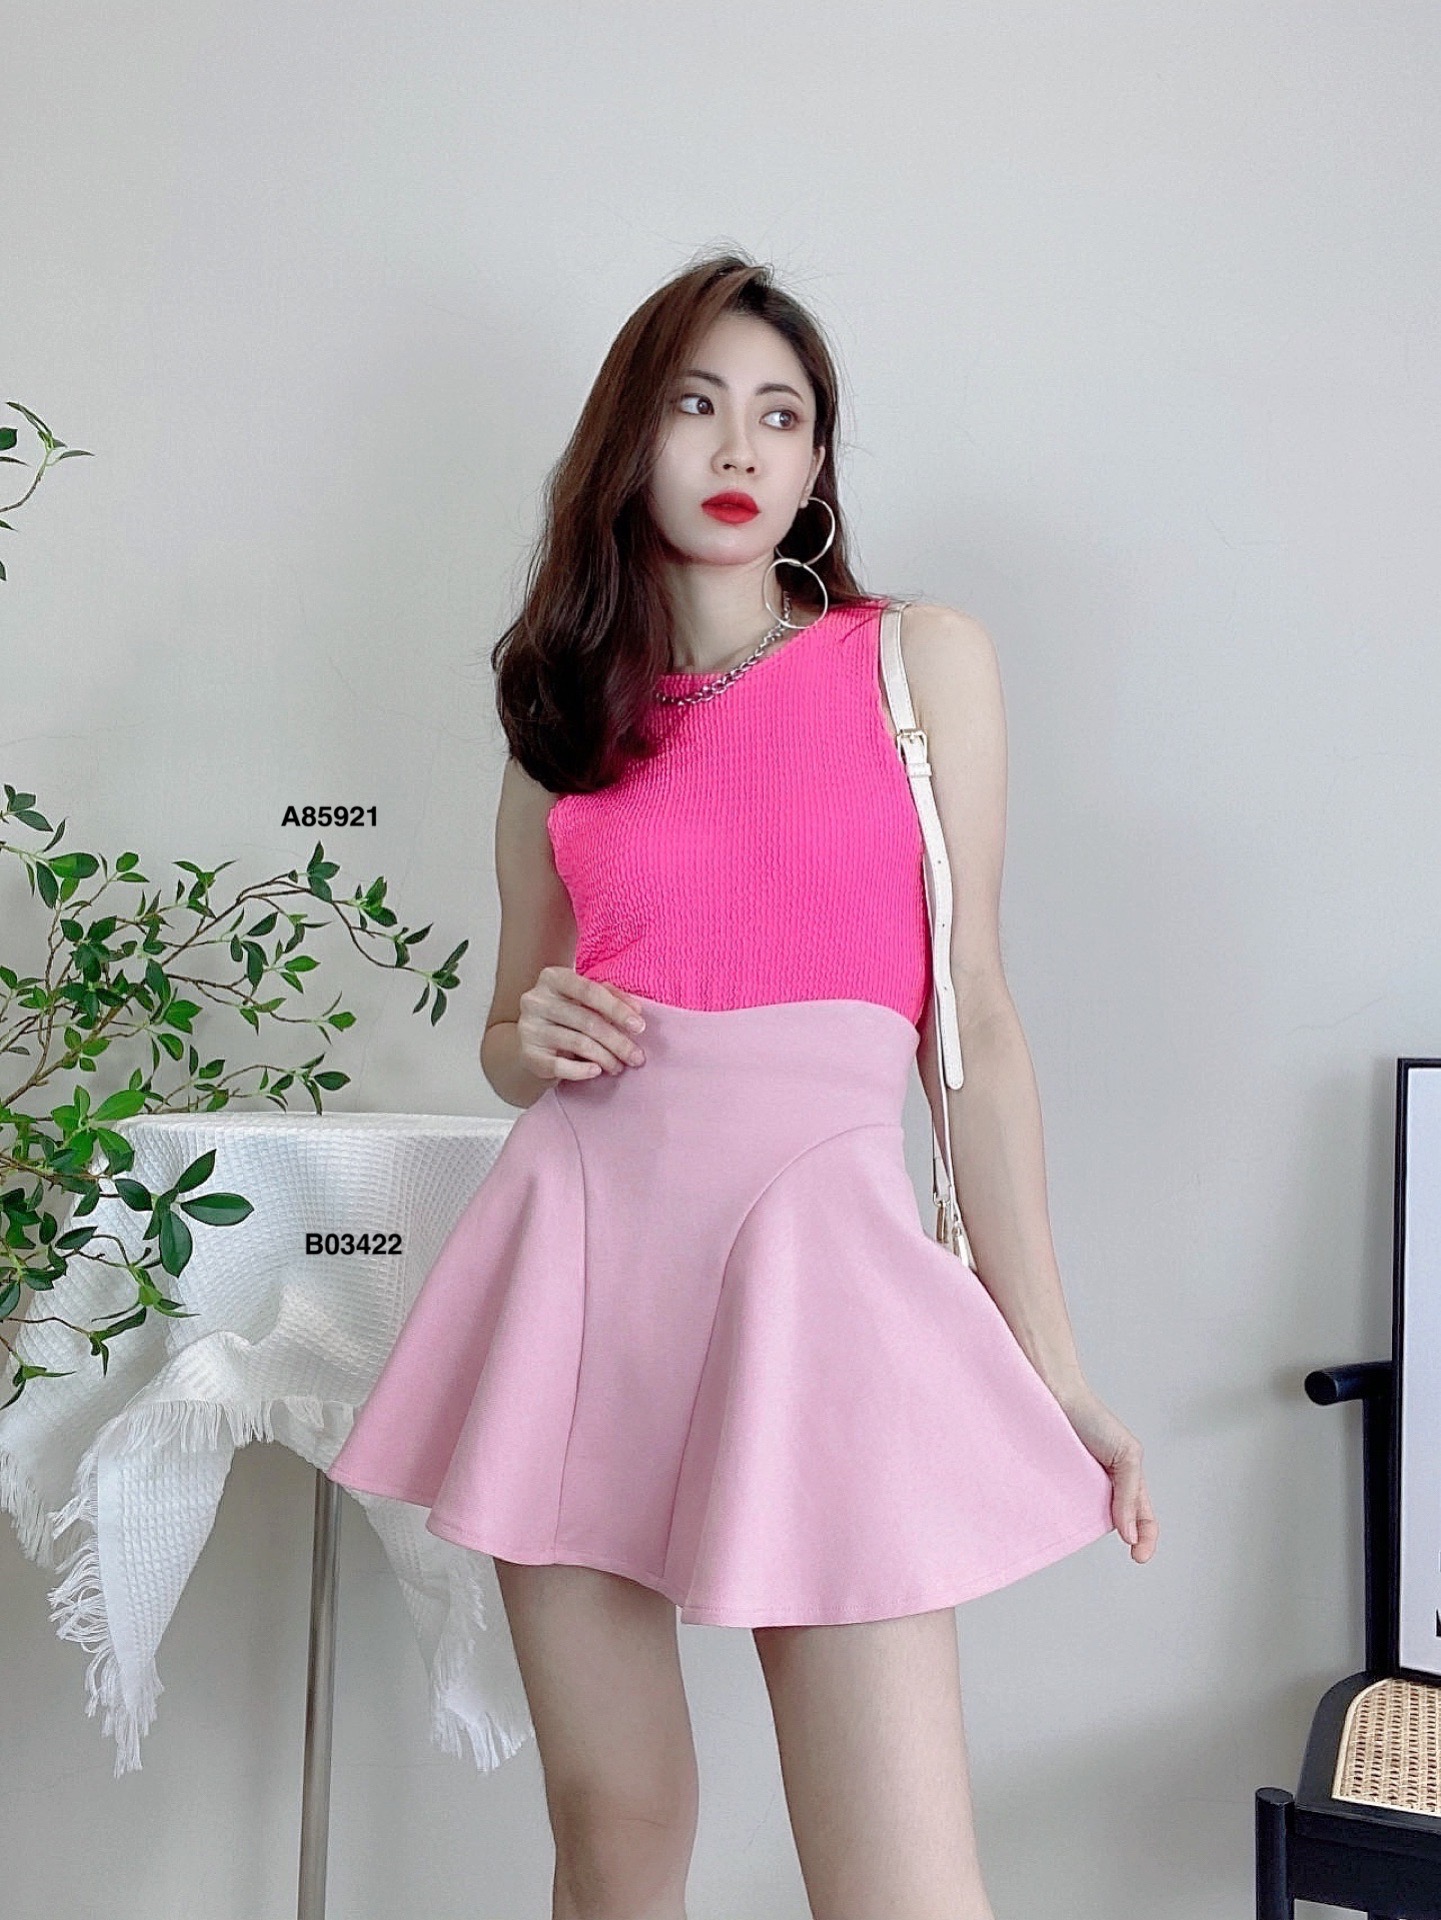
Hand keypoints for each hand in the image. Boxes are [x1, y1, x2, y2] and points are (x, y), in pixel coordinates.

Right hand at [516, 966, 648, 1082]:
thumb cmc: (566, 1017)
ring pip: (578, 1043)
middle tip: (637, 1057)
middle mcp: (535, 1000)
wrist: (531, 1044)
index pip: (589, 990)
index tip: (639, 1027)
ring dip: (605, 1058)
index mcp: (552, 978)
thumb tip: (636, 1009)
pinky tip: (596, 1072)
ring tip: (619, 1067)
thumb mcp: (586, 1000)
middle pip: (587, 1020)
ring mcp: (529, 1027)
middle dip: (617, 1041)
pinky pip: (560, 1066)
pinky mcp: (528, 1054)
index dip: (617, 1009)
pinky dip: (582, 1071)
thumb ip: (612, 997)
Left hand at [1050, 1380, 1157, 1563]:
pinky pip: (1059, 1508)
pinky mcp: (1052, 1485)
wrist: (1055, 1393)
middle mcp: (1103, 1488)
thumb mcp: (1126, 1455)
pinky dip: (1060, 1518)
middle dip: (1116, 1532)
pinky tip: (1059, 1518)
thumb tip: (1129, 1535)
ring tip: (1085, 1520)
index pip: (1143, 1518)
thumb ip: (1130, 1494)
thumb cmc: (1091, 1418)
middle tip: (1109, 1534)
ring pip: (1087, 1521)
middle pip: (1116, 1522)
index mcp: (1127, 1481)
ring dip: (1086, 1527)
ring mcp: (1077, 1488)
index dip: (1146, 1540)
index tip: (1137, 1556)